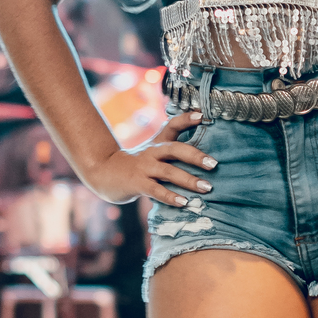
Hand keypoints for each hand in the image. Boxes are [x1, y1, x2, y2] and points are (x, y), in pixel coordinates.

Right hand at [88, 111, 217, 207]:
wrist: (103, 173)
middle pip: (175, 149)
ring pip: (168, 172)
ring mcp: (144, 168)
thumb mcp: (153, 153)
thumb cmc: (136, 165)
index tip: (202, 115)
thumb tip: (204, 157)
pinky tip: (184, 203)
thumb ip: (174, 152)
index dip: (186, 119)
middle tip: (214, 164)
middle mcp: (152, 152)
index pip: (172, 125)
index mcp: (158, 143)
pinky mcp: (137, 184)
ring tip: (207, 188)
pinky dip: (170, 197)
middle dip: (195, 156)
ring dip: (189, 180)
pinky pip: (156, 190)